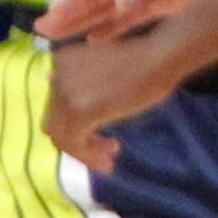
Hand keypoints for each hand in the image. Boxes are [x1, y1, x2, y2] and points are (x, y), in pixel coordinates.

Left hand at [44, 34, 184, 176]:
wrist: (162, 55)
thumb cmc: (146, 59)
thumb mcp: (107, 68)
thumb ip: (84, 80)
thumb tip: (55, 86)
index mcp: (62, 60)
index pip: (57, 103)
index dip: (74, 122)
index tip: (97, 134)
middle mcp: (57, 75)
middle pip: (56, 121)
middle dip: (77, 140)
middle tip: (103, 151)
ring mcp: (65, 93)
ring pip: (61, 136)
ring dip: (84, 152)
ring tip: (107, 161)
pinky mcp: (79, 111)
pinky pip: (74, 143)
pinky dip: (88, 156)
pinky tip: (107, 162)